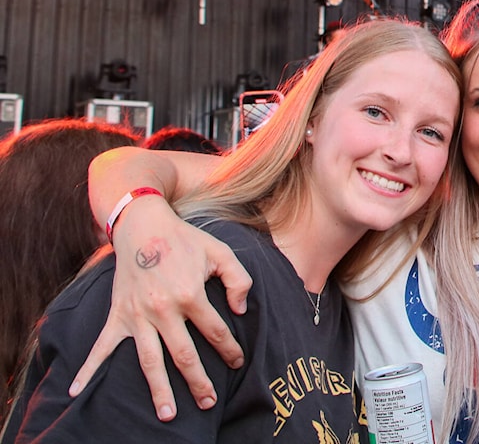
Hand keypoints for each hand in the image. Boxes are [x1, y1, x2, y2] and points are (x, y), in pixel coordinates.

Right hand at [69, 200, 251, 420]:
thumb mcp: (221, 252)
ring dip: (159, 389)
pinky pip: (101, 346)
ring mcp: (137, 315)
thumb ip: (239, 280)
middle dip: (199, 382)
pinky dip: (88, 369)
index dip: (230, 349)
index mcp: (190, 294)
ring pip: (149, 360)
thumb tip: (241, 311)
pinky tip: (77, 392)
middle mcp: (163, 309)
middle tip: (209, 403)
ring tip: (168, 414)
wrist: (143, 226)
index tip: (237, 361)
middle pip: (184, 355)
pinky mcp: (117, 315)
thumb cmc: (186, 241)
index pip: (216, 331)